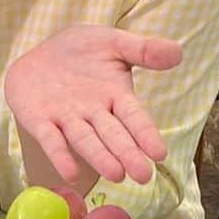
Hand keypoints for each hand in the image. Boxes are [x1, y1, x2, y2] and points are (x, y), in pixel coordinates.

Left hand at [3, 24, 181, 186]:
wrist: (40, 53)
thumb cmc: (81, 51)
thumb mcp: (113, 42)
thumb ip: (143, 49)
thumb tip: (178, 51)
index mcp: (116, 96)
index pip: (134, 118)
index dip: (146, 134)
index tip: (159, 154)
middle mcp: (94, 113)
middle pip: (113, 135)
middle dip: (127, 154)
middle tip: (143, 176)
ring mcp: (67, 119)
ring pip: (86, 141)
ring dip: (100, 157)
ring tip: (115, 175)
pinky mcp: (40, 121)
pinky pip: (51, 139)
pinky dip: (60, 155)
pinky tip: (69, 173)